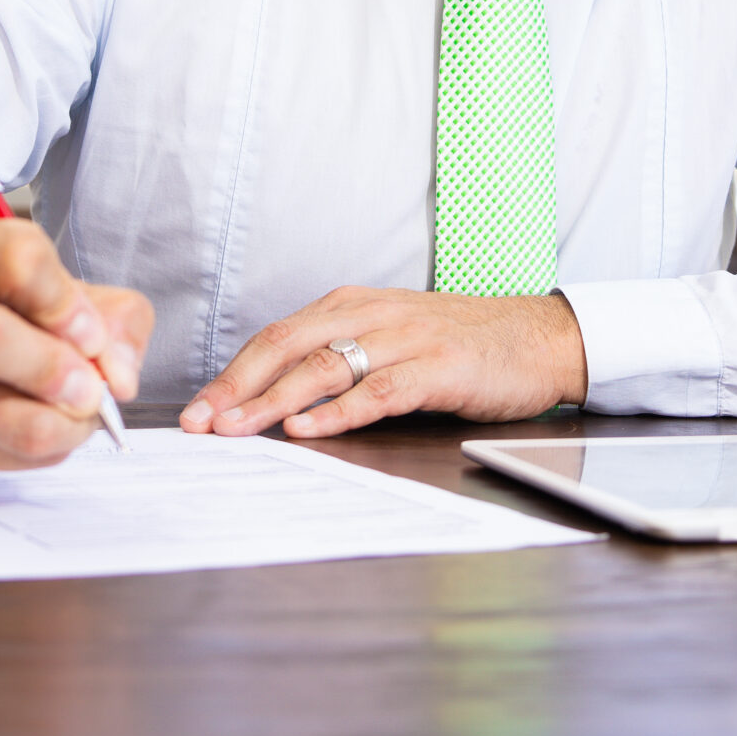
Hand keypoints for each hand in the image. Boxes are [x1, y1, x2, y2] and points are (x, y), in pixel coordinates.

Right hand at [0, 218, 152, 482]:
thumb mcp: (59, 290)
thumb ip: (114, 317)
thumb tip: (121, 377)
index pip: (17, 260)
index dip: (68, 304)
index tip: (90, 335)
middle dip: (55, 369)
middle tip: (90, 386)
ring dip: (63, 421)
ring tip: (80, 411)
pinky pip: (4, 455)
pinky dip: (48, 447)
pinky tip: (49, 427)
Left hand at [178, 287, 585, 439]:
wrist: (540, 337)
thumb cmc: (461, 345)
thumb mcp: (390, 339)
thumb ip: (340, 360)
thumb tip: (272, 400)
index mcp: (352, 306)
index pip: (276, 337)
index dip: (232, 373)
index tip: (196, 410)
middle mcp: (372, 315)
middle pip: (287, 346)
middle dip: (237, 387)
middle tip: (200, 422)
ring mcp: (406, 339)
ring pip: (325, 366)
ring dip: (273, 400)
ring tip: (238, 429)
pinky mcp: (438, 368)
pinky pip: (379, 390)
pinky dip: (340, 411)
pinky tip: (309, 429)